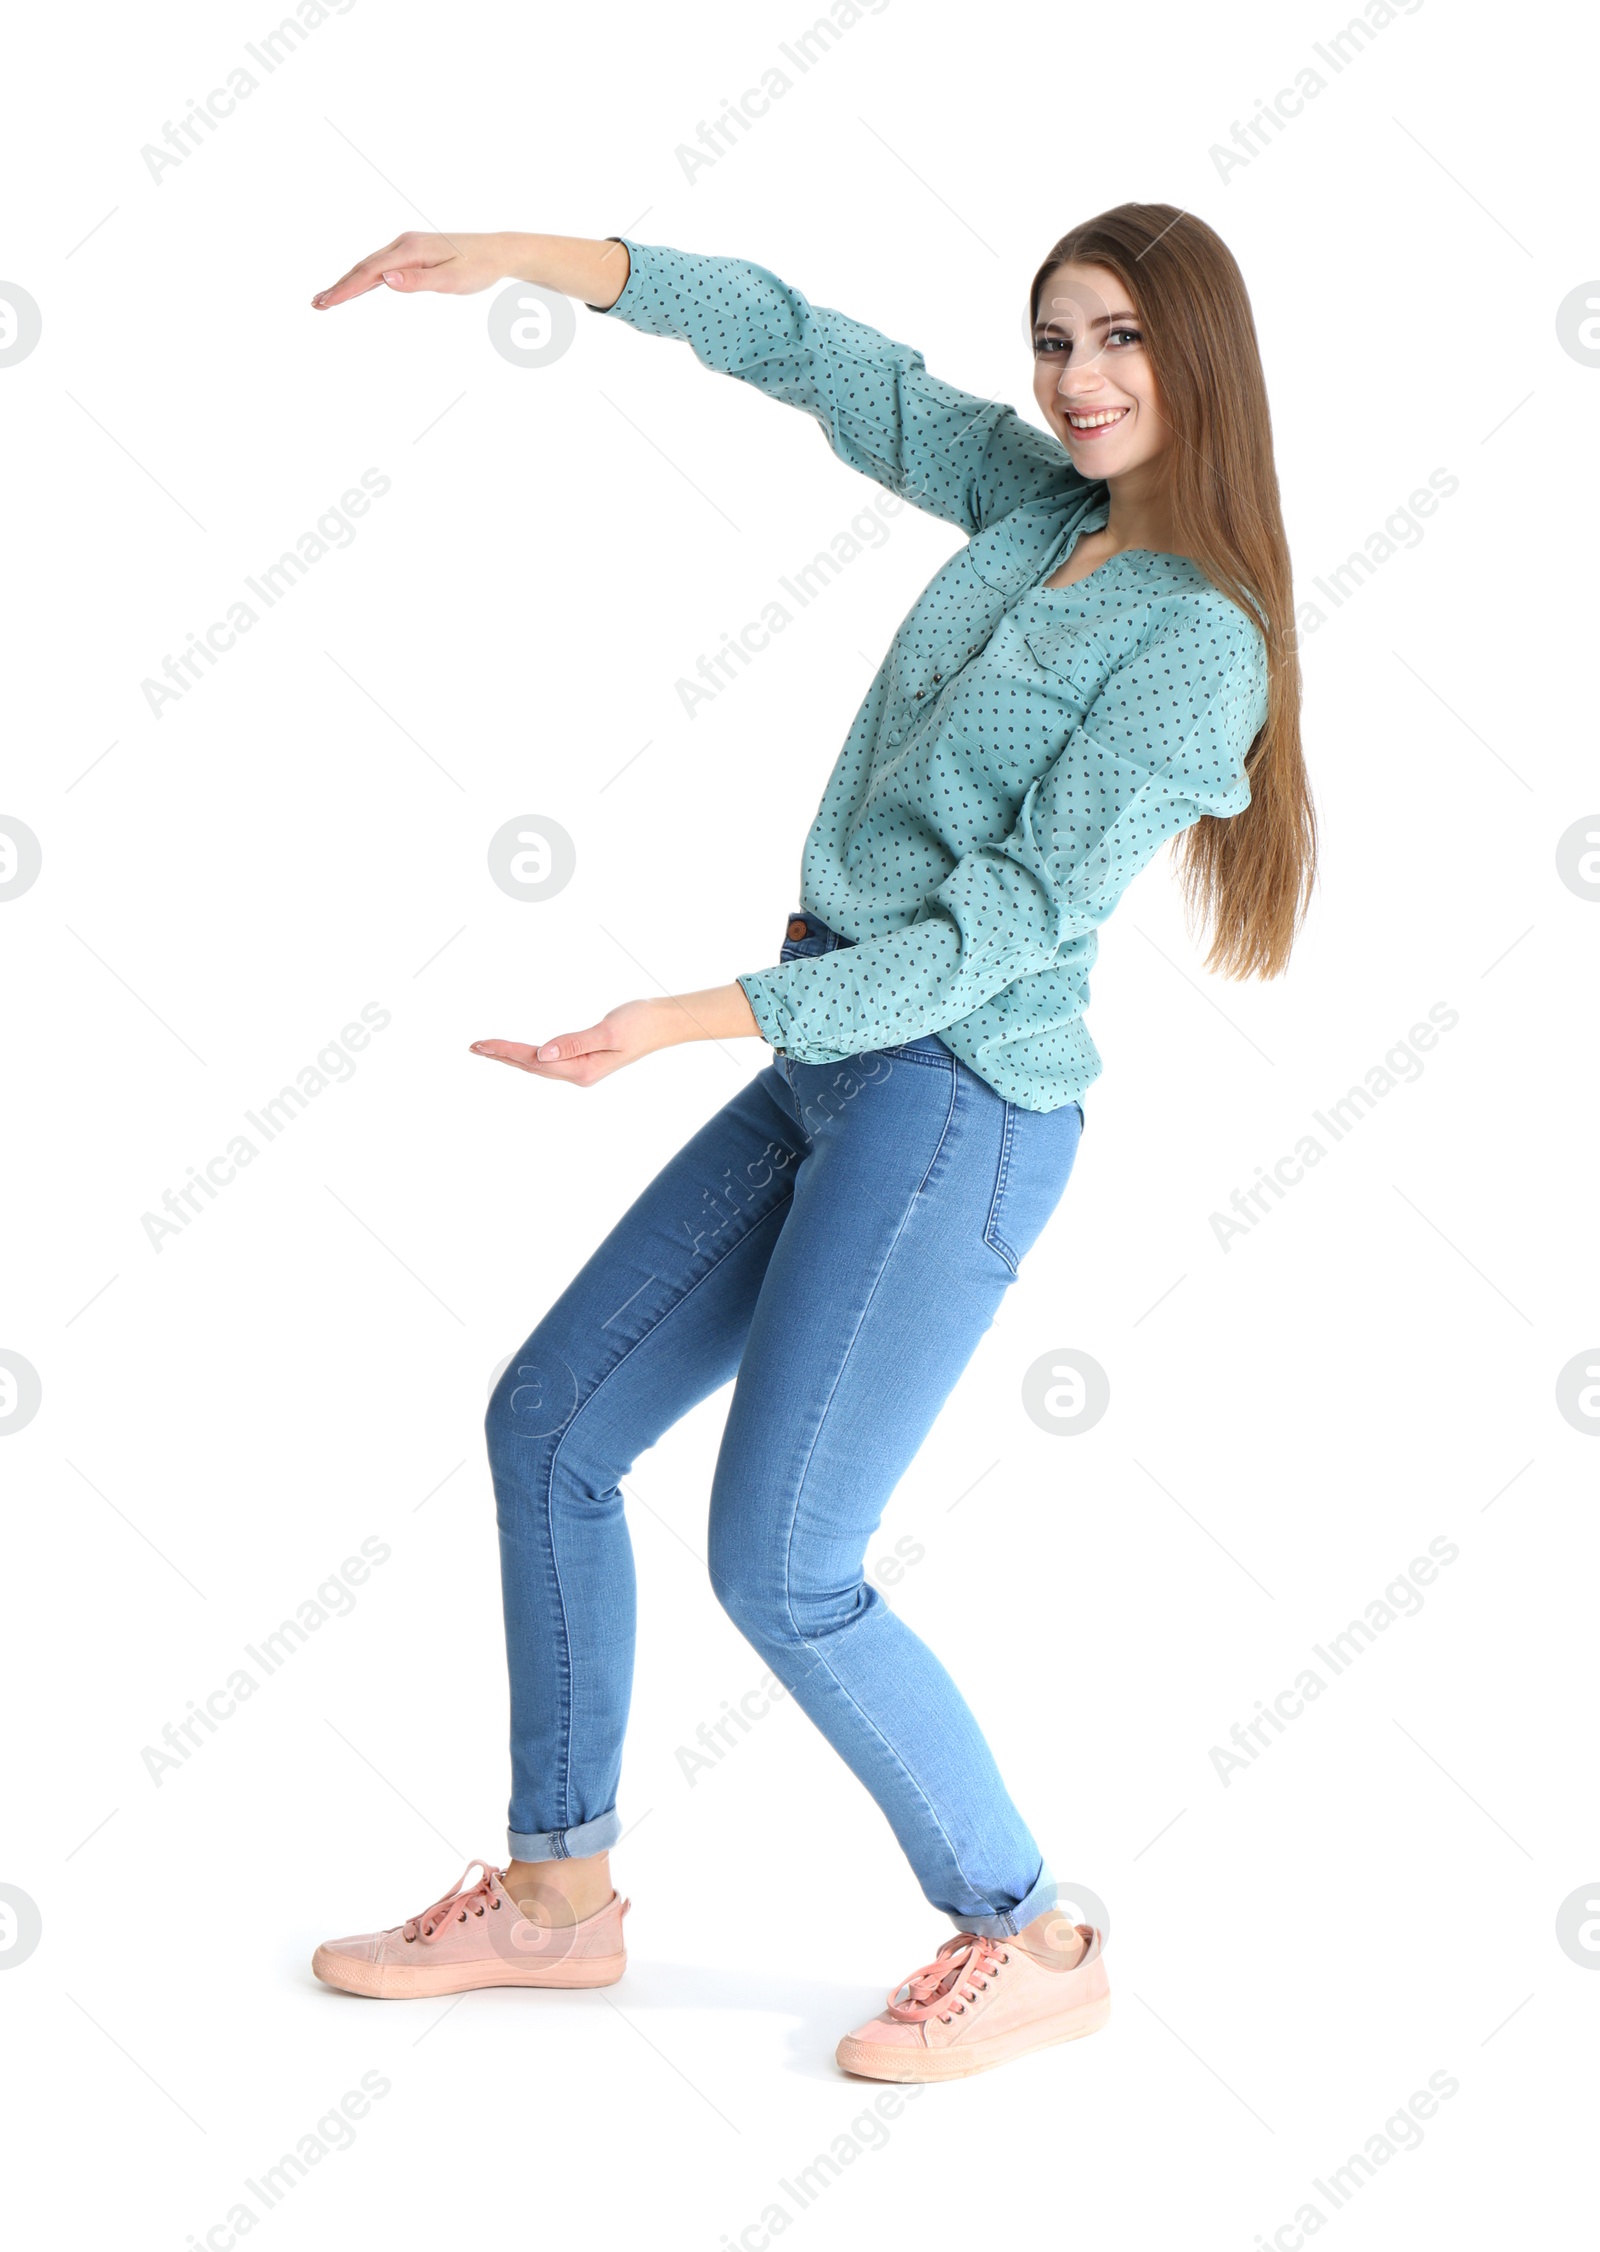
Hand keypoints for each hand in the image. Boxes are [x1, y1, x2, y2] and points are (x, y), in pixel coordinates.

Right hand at [311, 231, 512, 309]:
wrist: (497, 251)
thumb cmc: (478, 268)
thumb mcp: (451, 280)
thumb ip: (417, 281)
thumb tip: (386, 280)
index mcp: (410, 250)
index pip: (370, 272)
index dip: (346, 289)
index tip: (327, 303)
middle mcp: (404, 245)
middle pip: (363, 267)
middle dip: (339, 287)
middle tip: (316, 304)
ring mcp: (406, 247)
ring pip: (370, 266)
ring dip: (347, 282)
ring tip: (327, 299)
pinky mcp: (411, 253)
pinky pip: (381, 266)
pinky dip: (364, 278)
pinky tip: (355, 288)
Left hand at [470, 984, 761, 1088]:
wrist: (665, 1022)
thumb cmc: (641, 1024)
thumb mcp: (608, 1032)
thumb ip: (575, 1043)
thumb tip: (542, 1054)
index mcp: (581, 1070)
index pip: (534, 1061)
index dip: (506, 1051)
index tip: (481, 1044)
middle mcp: (579, 1073)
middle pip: (531, 1066)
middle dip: (502, 1056)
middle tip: (474, 1046)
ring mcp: (582, 1068)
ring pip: (538, 1065)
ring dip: (512, 1057)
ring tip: (488, 1049)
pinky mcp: (586, 1059)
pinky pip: (549, 1060)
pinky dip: (530, 1055)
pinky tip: (522, 1053)